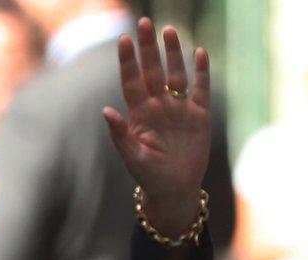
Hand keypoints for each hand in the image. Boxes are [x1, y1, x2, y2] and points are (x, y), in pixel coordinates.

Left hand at [103, 18, 210, 236]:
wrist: (174, 189)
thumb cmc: (149, 176)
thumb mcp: (132, 157)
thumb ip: (119, 134)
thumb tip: (106, 111)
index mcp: (139, 113)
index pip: (131, 81)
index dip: (128, 61)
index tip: (124, 40)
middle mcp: (158, 105)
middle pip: (152, 70)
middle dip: (148, 48)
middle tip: (144, 23)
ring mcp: (178, 108)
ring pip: (175, 74)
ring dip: (173, 53)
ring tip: (169, 31)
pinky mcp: (199, 115)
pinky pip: (200, 88)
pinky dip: (201, 72)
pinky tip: (200, 52)